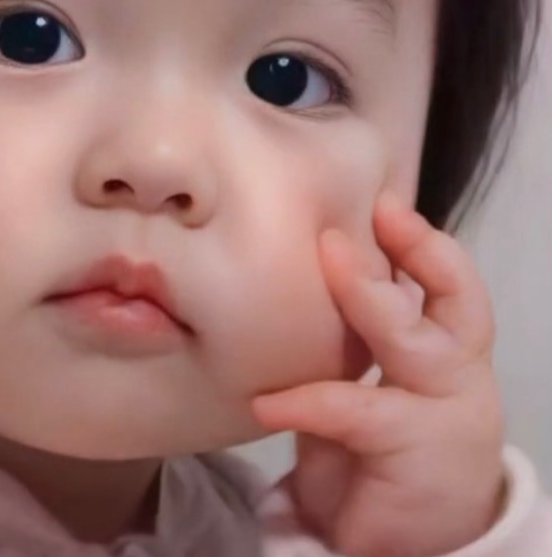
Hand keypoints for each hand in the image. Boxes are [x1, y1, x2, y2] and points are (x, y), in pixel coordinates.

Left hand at [252, 192, 504, 556]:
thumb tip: (304, 270)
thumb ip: (354, 335)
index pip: (450, 285)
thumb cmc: (380, 451)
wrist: (404, 545)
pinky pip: (354, 411)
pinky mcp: (413, 451)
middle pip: (460, 300)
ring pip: (419, 343)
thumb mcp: (369, 380)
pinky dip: (305, 399)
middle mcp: (456, 373)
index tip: (384, 203)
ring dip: (374, 297)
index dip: (423, 242)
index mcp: (446, 350)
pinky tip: (266, 400)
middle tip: (383, 211)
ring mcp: (445, 413)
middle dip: (425, 250)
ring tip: (331, 257)